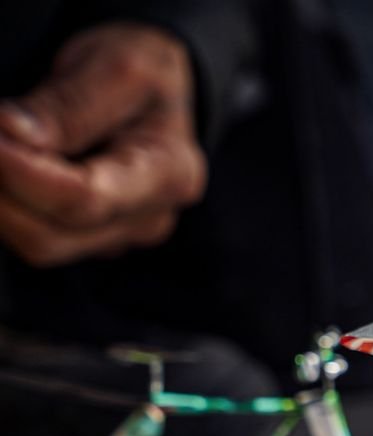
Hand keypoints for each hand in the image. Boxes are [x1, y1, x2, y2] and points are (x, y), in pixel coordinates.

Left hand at [0, 22, 206, 267]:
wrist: (157, 95)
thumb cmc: (143, 76)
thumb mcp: (117, 67)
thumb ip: (68, 104)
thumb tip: (14, 133)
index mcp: (168, 173)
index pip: (85, 198)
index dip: (21, 173)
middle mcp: (148, 218)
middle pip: (52, 236)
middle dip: (1, 192)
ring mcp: (120, 236)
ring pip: (38, 244)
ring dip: (0, 200)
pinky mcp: (93, 240)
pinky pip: (36, 236)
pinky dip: (10, 203)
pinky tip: (8, 164)